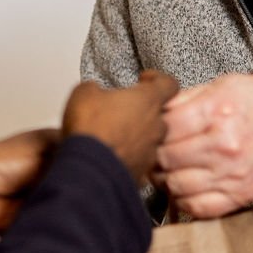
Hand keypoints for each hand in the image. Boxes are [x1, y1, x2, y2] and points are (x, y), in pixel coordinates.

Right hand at [61, 71, 179, 183]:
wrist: (88, 171)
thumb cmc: (91, 130)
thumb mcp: (84, 93)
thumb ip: (96, 88)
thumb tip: (94, 92)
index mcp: (147, 101)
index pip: (168, 83)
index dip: (157, 79)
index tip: (144, 80)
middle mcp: (156, 126)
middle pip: (160, 114)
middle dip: (142, 112)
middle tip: (123, 111)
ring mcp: (151, 152)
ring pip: (150, 139)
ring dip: (136, 136)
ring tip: (114, 136)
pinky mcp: (142, 173)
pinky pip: (139, 160)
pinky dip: (128, 157)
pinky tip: (111, 155)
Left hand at [155, 72, 252, 218]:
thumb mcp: (219, 85)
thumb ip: (183, 98)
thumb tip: (152, 109)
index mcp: (216, 112)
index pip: (165, 128)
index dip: (151, 131)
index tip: (150, 132)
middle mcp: (224, 145)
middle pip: (166, 159)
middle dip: (153, 156)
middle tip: (153, 153)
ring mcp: (231, 173)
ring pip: (176, 185)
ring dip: (164, 180)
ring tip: (166, 170)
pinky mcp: (239, 195)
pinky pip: (198, 207)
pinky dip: (182, 201)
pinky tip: (182, 188)